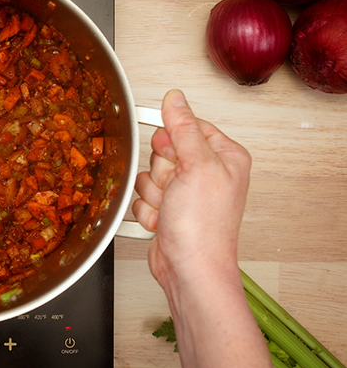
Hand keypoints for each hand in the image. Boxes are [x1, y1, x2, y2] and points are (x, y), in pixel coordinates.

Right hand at [132, 90, 251, 287]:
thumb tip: (175, 98)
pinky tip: (164, 221)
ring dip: (153, 194)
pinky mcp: (167, 210)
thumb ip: (184, 127)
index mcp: (224, 156)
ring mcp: (185, 193)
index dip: (173, 139)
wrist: (190, 269)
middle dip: (161, 172)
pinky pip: (142, 197)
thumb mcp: (197, 165)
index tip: (172, 152)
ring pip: (148, 175)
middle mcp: (206, 173)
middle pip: (163, 151)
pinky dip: (148, 211)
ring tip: (170, 209)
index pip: (188, 126)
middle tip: (175, 188)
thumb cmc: (204, 227)